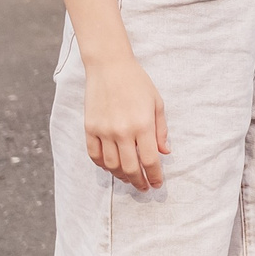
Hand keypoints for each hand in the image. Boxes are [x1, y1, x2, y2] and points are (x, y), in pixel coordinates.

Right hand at [84, 56, 168, 190]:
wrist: (110, 67)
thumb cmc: (138, 83)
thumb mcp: (157, 104)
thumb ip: (161, 130)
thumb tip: (165, 152)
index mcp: (142, 125)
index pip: (149, 160)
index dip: (154, 176)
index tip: (157, 184)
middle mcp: (122, 131)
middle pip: (130, 168)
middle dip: (139, 181)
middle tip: (144, 188)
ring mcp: (103, 131)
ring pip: (111, 165)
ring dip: (121, 176)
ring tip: (129, 179)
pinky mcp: (89, 128)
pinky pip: (94, 155)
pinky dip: (102, 165)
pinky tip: (111, 167)